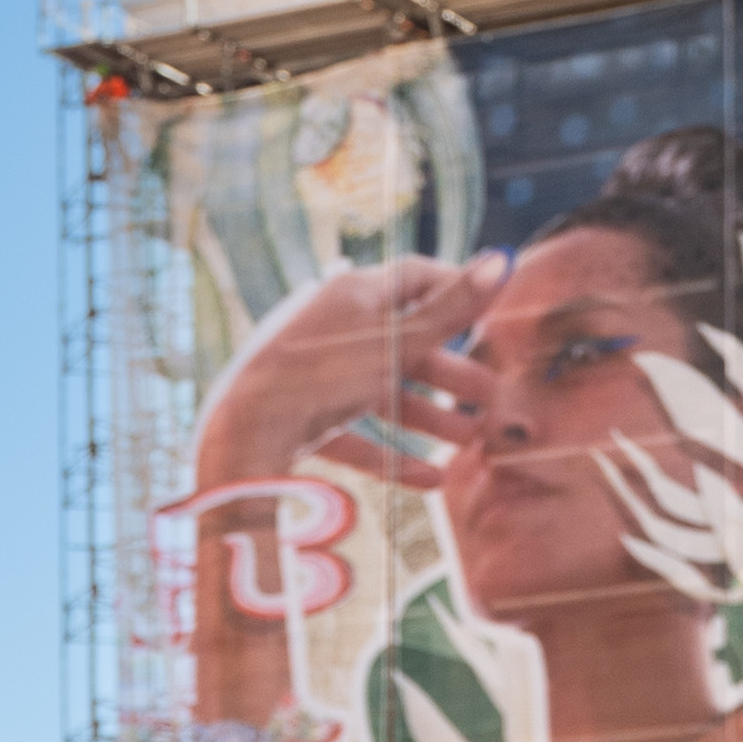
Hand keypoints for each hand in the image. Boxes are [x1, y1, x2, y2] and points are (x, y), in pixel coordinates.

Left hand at [197, 251, 507, 488]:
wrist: (240, 433)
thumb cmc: (320, 375)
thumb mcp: (394, 343)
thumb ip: (449, 311)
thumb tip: (502, 261)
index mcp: (350, 294)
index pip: (414, 277)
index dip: (457, 291)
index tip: (494, 315)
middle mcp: (331, 328)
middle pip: (403, 344)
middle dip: (451, 371)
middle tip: (493, 394)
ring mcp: (313, 375)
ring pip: (382, 393)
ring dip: (429, 416)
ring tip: (470, 440)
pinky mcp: (299, 419)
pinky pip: (354, 435)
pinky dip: (391, 455)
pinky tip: (431, 480)